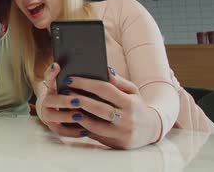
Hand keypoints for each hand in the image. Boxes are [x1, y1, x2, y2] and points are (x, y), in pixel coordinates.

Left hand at [39, 64, 160, 148]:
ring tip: (65, 104)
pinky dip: (81, 126)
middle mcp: (126, 120)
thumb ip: (118, 81)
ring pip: (93, 124)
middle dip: (78, 98)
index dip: (85, 83)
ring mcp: (120, 134)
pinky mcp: (114, 144)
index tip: (70, 78)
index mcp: (130, 103)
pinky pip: (94, 135)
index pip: (105, 90)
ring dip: (77, 114)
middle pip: (97, 107)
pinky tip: (71, 117)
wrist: (150, 130)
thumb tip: (105, 70)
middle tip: (63, 91)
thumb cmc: (136, 106)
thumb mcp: (132, 91)